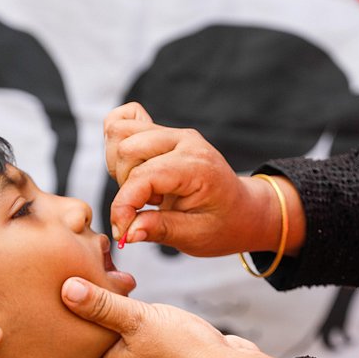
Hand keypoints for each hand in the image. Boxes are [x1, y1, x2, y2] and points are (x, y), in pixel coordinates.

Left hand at [61, 277, 284, 357]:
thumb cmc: (185, 350)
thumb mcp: (137, 318)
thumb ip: (102, 304)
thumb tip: (66, 289)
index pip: (74, 357)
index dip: (66, 333)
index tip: (58, 307)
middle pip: (96, 351)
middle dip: (91, 325)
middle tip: (85, 294)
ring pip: (120, 347)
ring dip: (116, 324)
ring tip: (115, 293)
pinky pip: (144, 346)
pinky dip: (138, 328)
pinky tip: (145, 310)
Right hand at [104, 102, 294, 255]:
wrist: (241, 210)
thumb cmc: (222, 224)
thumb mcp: (194, 237)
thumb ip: (158, 230)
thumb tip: (126, 232)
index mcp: (197, 166)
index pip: (144, 176)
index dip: (123, 206)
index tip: (121, 232)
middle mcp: (184, 140)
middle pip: (127, 149)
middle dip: (124, 185)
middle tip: (148, 206)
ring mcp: (172, 133)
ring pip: (119, 131)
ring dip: (120, 166)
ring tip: (145, 189)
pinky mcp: (162, 132)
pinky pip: (124, 120)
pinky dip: (117, 143)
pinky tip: (135, 168)